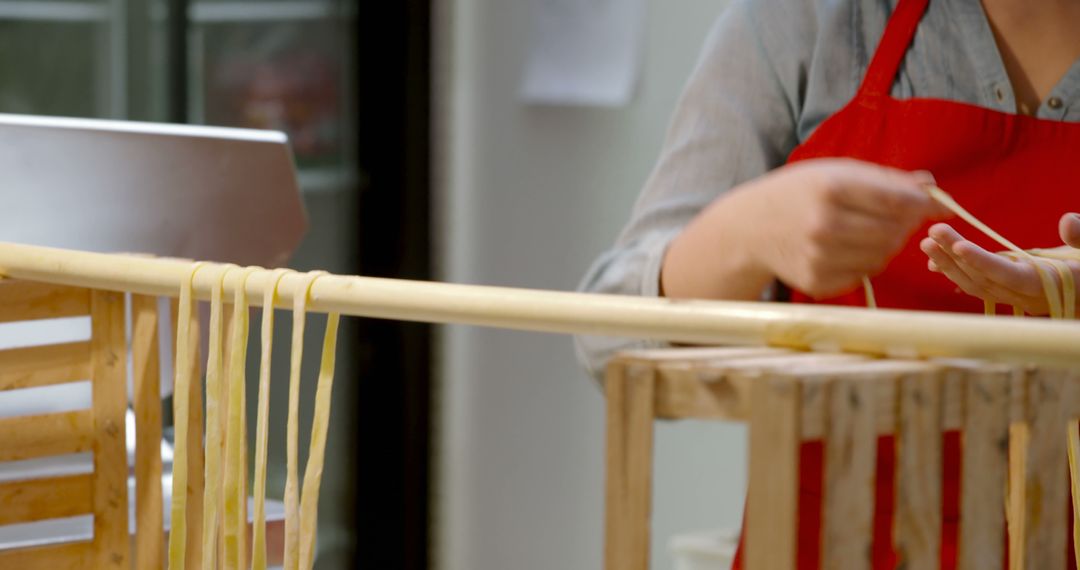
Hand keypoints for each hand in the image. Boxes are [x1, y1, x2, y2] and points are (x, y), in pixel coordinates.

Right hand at [662, 158, 948, 299]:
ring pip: (883, 256)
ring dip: (885, 244)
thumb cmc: (798, 193)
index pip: (897, 200)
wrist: (749, 228)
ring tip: (865, 231)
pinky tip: (845, 249)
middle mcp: (824, 225)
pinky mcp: (817, 282)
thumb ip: (885, 179)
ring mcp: (819, 257)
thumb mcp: (835, 172)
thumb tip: (933, 187)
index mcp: (830, 189)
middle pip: (895, 232)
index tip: (938, 205)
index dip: (924, 204)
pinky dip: (864, 262)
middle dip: (903, 225)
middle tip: (895, 217)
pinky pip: (863, 274)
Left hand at [920, 213, 1079, 314]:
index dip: (982, 262)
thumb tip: (1067, 221)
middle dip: (954, 256)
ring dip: (948, 265)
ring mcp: (1016, 298)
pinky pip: (978, 286)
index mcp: (1047, 285)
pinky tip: (935, 261)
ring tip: (927, 244)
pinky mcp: (1009, 293)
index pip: (1008, 275)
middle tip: (931, 234)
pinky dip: (956, 273)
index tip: (958, 247)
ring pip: (976, 284)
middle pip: (984, 278)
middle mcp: (1027, 296)